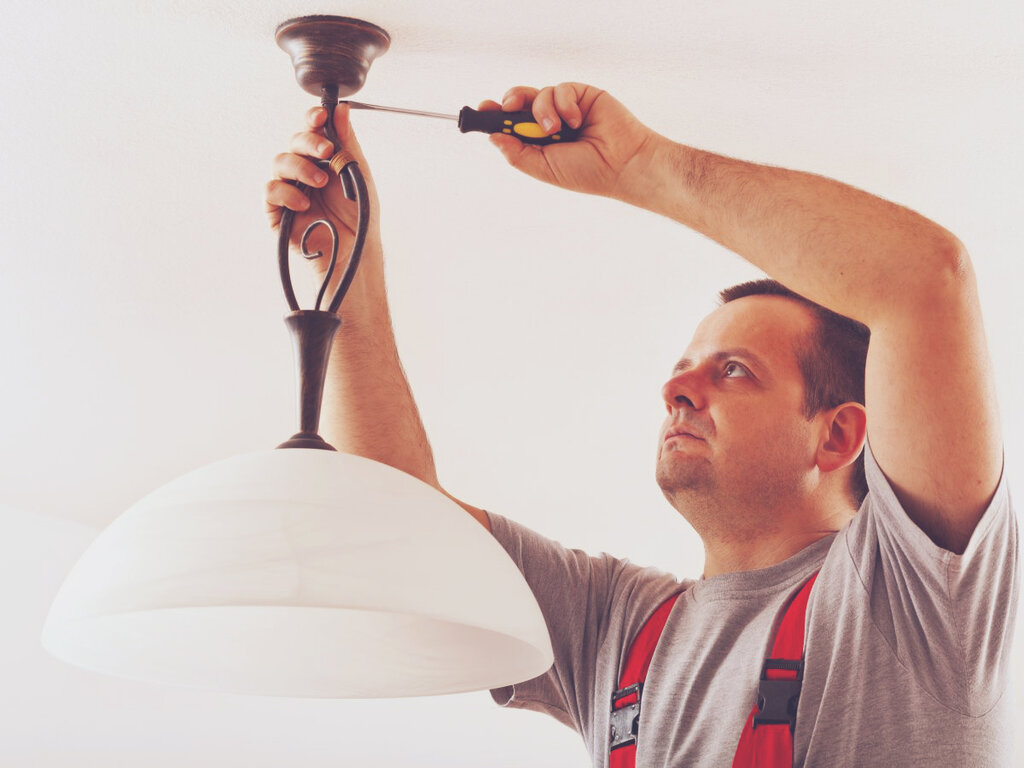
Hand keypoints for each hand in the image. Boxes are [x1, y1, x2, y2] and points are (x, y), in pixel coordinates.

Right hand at [266, 103, 381, 288]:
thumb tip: (340, 110)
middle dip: (309, 142)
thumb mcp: (357, 173)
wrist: (355, 249)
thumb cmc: (358, 214)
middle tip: (327, 152)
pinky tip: (304, 203)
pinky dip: (287, 192)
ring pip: (280, 161)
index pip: (311, 130)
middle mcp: (303, 169)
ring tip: (320, 183)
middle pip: (294, 142)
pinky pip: (271, 190)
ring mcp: (288, 187)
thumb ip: (347, 142)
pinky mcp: (276, 210)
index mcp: (322, 158)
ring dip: (301, 167)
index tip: (321, 116)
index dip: (312, 119)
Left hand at [481, 83, 660, 201]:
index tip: (482, 109)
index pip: (509, 123)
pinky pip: (561, 89)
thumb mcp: (544, 168)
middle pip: (519, 102)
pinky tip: (577, 121)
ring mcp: (564, 108)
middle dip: (510, 102)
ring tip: (555, 129)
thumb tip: (493, 137)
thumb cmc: (586, 172)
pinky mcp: (581, 95)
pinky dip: (564, 104)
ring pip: (538, 94)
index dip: (494, 115)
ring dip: (542, 111)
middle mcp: (548, 122)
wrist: (621, 163)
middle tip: (508, 108)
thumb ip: (518, 154)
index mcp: (537, 141)